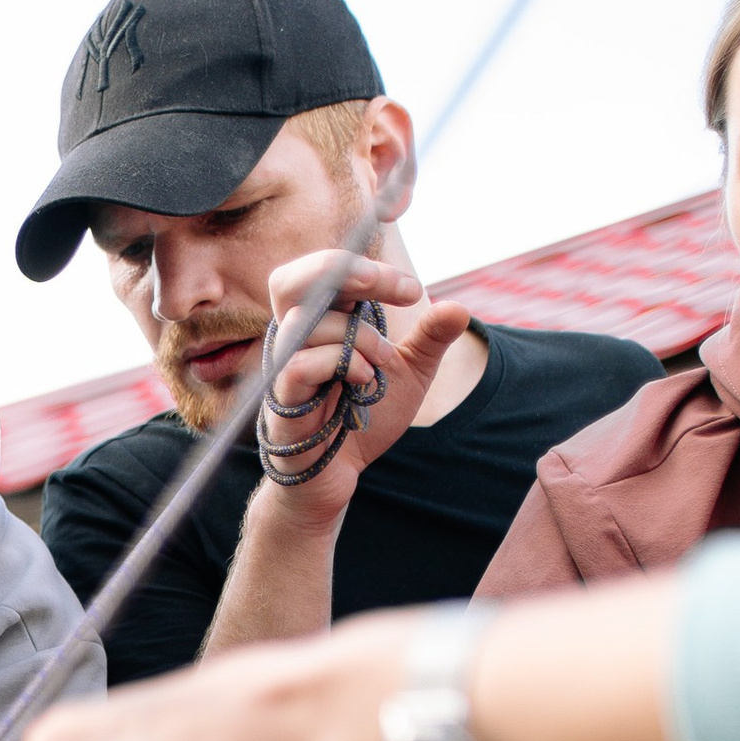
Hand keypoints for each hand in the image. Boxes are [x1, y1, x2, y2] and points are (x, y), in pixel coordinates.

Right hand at [256, 247, 473, 520]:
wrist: (340, 475)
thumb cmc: (364, 419)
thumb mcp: (409, 374)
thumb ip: (430, 340)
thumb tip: (458, 307)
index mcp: (323, 322)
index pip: (327, 272)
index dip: (366, 265)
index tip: (413, 292)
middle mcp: (296, 339)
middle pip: (288, 280)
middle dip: (339, 271)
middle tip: (380, 283)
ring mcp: (283, 368)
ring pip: (305, 321)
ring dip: (355, 335)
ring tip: (381, 362)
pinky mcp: (282, 400)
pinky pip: (299, 364)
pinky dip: (339, 364)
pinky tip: (364, 380)